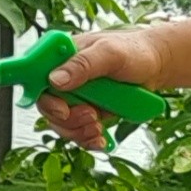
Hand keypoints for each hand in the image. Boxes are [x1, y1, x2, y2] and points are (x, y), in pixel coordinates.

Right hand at [41, 26, 169, 149]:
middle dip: (68, 119)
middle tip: (91, 116)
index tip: (62, 110)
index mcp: (60, 56)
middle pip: (47, 107)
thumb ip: (83, 64)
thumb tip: (54, 80)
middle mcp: (62, 77)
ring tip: (98, 127)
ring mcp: (73, 96)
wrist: (155, 66)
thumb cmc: (134, 51)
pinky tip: (100, 139)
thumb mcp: (110, 54)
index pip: (35, 78)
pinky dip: (87, 139)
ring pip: (61, 123)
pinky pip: (77, 132)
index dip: (44, 98)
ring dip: (78, 131)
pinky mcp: (85, 111)